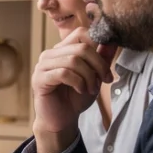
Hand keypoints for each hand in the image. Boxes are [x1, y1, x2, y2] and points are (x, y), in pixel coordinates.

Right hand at [31, 28, 115, 152]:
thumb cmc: (75, 97)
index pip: (81, 33)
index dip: (98, 45)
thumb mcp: (95, 76)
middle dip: (98, 65)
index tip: (106, 65)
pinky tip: (80, 90)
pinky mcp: (39, 79)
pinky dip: (78, 82)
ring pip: (73, 60)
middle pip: (81, 47)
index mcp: (62, 50)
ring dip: (89, 76)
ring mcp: (42, 66)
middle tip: (104, 80)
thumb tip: (113, 40)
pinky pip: (63, 73)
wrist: (61, 119)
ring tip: (91, 89)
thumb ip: (102, 58)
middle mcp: (50, 54)